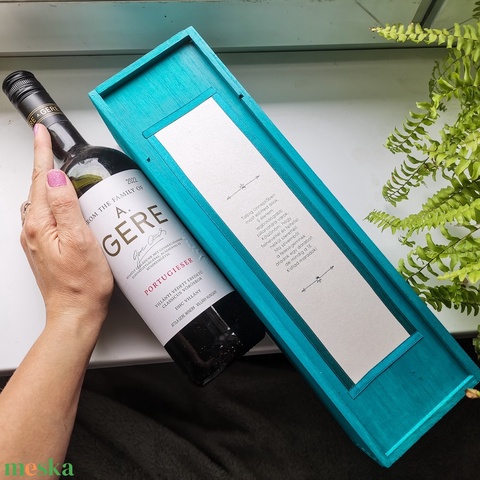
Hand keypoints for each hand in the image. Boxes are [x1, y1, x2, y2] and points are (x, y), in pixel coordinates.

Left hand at [21, 123, 113, 329]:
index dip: (42, 153)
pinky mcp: (46, 247)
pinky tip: (69, 205)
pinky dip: (56, 202)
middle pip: (38, 187)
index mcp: (40, 225)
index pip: (40, 179)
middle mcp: (32, 230)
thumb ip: (66, 207)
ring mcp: (37, 239)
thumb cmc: (82, 285)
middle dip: (44, 163)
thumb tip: (54, 177)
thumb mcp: (80, 242)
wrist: (76, 314)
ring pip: (42, 201)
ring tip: (63, 169)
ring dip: (50, 182)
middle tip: (52, 144)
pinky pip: (48, 216)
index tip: (41, 132)